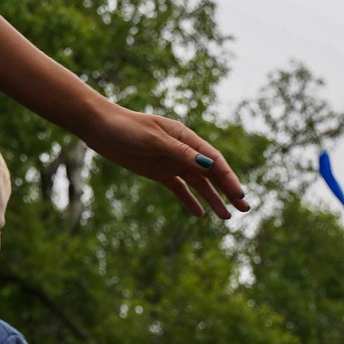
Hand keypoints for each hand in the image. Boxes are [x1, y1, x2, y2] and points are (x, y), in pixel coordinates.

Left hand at [83, 103, 248, 218]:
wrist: (99, 126)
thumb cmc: (126, 127)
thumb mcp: (154, 140)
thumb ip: (182, 153)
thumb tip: (210, 166)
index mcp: (185, 138)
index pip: (214, 161)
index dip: (229, 179)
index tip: (240, 195)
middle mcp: (182, 150)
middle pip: (211, 174)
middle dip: (228, 191)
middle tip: (244, 209)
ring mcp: (171, 162)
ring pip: (198, 184)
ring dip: (213, 199)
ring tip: (226, 217)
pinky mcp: (158, 172)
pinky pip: (179, 188)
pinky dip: (189, 200)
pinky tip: (199, 214)